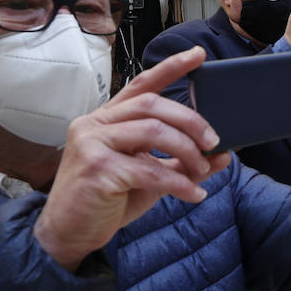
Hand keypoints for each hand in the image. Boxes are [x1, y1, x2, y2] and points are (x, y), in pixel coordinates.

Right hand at [33, 47, 230, 269]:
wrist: (68, 234)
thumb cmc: (107, 202)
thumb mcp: (150, 178)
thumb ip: (181, 163)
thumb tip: (222, 155)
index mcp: (106, 119)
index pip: (141, 85)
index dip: (171, 68)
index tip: (198, 55)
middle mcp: (95, 124)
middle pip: (152, 105)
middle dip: (190, 120)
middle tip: (213, 141)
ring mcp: (93, 144)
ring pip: (153, 130)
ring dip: (187, 151)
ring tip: (203, 171)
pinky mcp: (98, 169)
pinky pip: (150, 170)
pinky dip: (179, 183)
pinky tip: (193, 195)